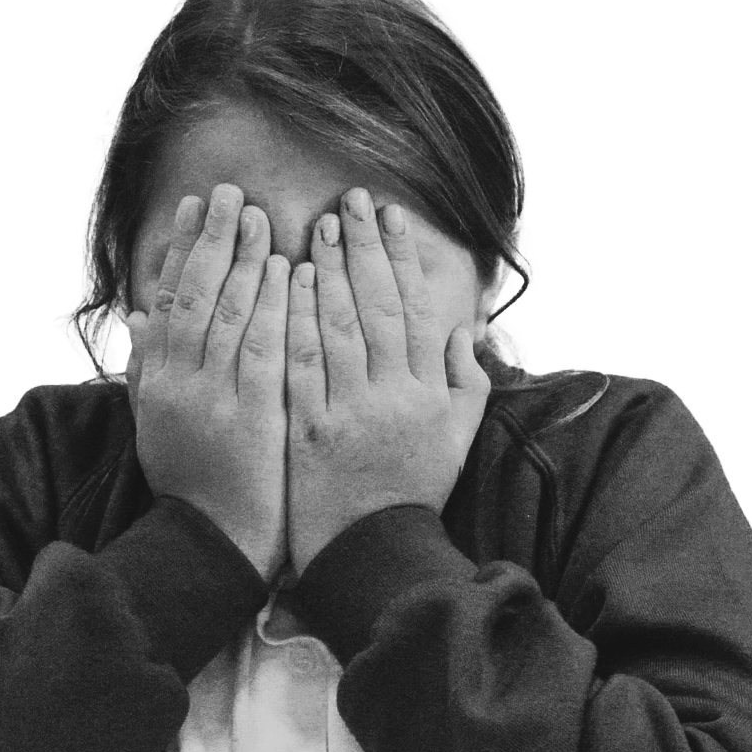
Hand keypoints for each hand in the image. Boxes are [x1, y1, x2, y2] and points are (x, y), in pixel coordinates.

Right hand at [126, 183, 290, 582]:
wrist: (215, 544)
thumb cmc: (192, 486)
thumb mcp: (154, 426)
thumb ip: (145, 370)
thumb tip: (138, 319)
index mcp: (156, 383)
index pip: (168, 301)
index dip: (181, 250)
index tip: (194, 208)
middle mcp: (180, 383)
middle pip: (196, 295)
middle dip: (213, 239)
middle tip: (229, 193)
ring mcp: (216, 397)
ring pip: (229, 313)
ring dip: (244, 258)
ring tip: (258, 215)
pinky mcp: (255, 413)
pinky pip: (264, 346)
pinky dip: (273, 304)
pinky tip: (286, 270)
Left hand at [284, 187, 490, 572]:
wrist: (373, 549)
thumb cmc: (414, 489)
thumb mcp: (458, 436)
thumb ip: (466, 380)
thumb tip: (465, 329)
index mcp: (430, 391)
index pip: (416, 308)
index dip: (402, 258)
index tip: (391, 216)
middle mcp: (393, 394)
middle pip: (377, 306)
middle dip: (363, 248)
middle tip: (350, 202)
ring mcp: (349, 410)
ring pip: (339, 326)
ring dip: (328, 272)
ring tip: (319, 227)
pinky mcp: (309, 429)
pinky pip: (301, 364)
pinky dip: (294, 320)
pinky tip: (285, 283)